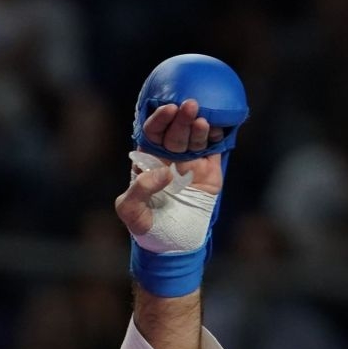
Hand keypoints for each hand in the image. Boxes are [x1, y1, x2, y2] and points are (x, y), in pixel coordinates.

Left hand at [113, 99, 224, 238]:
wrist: (173, 242)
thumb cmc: (146, 225)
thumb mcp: (130, 210)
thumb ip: (139, 190)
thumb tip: (164, 171)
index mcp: (149, 158)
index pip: (153, 131)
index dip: (160, 119)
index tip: (169, 110)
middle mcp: (170, 155)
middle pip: (176, 130)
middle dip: (182, 117)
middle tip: (190, 106)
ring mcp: (191, 160)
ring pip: (195, 136)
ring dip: (198, 125)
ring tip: (202, 120)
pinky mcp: (210, 169)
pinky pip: (215, 147)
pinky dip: (217, 135)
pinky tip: (216, 128)